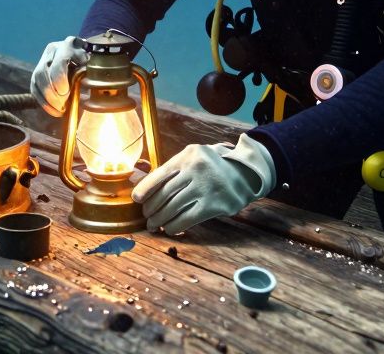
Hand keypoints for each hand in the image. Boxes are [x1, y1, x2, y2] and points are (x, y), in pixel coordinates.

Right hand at [29, 37, 87, 116]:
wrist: (86, 60)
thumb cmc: (93, 66)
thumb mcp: (93, 69)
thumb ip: (88, 78)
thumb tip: (84, 95)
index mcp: (69, 46)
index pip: (59, 62)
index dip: (59, 79)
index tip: (65, 93)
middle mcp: (53, 50)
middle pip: (42, 72)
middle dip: (51, 93)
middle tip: (63, 106)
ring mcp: (43, 61)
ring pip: (36, 80)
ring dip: (47, 99)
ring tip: (60, 110)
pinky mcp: (37, 73)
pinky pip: (34, 88)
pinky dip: (43, 102)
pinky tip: (54, 110)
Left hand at [131, 134, 274, 234]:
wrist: (247, 172)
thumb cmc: (214, 166)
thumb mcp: (196, 158)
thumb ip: (176, 169)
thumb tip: (147, 187)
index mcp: (188, 155)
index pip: (160, 174)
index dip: (145, 189)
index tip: (136, 199)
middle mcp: (196, 169)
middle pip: (165, 193)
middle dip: (151, 208)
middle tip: (146, 217)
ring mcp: (206, 186)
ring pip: (174, 207)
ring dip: (160, 219)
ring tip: (154, 225)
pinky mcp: (215, 204)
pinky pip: (188, 218)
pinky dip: (175, 225)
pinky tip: (169, 229)